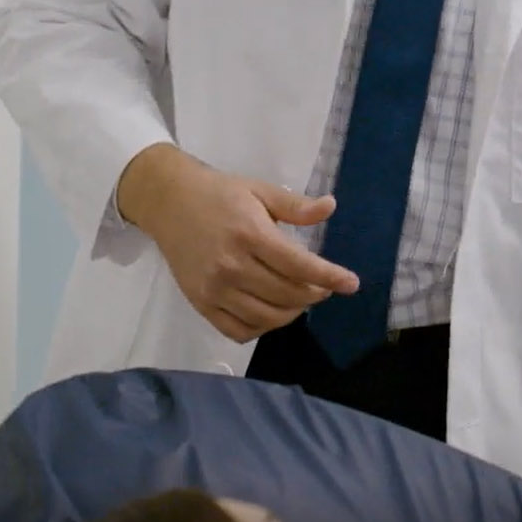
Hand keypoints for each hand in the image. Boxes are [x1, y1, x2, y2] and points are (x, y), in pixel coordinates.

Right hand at [115, 143, 358, 341]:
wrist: (168, 202)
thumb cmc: (220, 193)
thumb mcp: (260, 190)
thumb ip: (295, 206)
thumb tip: (330, 207)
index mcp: (250, 234)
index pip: (299, 266)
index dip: (329, 277)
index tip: (352, 284)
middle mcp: (232, 266)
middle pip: (286, 295)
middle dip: (314, 294)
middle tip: (324, 287)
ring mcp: (214, 289)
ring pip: (265, 317)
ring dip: (291, 313)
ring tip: (300, 299)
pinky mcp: (201, 303)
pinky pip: (237, 330)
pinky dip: (261, 328)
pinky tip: (271, 313)